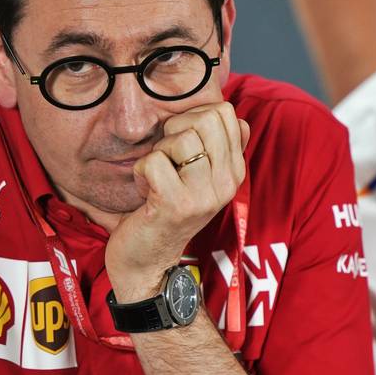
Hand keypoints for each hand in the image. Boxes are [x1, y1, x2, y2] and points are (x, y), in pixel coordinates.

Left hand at [105, 102, 249, 301]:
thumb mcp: (201, 178)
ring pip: (181, 139)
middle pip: (205, 119)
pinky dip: (141, 173)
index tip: (183, 143)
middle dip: (176, 129)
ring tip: (158, 178)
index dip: (194, 116)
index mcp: (235, 171)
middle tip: (168, 158)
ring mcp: (204, 195)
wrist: (149, 261)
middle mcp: (227, 183)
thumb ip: (218, 148)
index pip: (225, 113)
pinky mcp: (176, 204)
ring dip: (158, 153)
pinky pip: (154, 161)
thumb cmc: (169, 210)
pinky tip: (146, 193)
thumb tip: (234, 117)